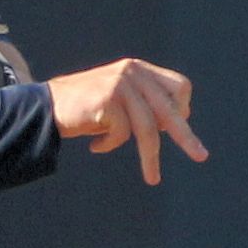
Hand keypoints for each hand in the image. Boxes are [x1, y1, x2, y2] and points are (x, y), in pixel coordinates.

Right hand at [45, 58, 206, 185]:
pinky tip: (96, 146)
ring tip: (152, 177)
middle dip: (185, 136)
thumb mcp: (119, 99)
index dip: (180, 109)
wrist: (46, 106)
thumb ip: (144, 104)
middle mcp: (133, 72)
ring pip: (147, 127)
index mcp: (139, 69)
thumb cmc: (85, 109)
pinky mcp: (107, 100)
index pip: (178, 86)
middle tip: (201, 156)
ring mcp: (120, 85)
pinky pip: (121, 133)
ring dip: (150, 157)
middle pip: (169, 108)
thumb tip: (174, 124)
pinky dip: (110, 145)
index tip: (173, 130)